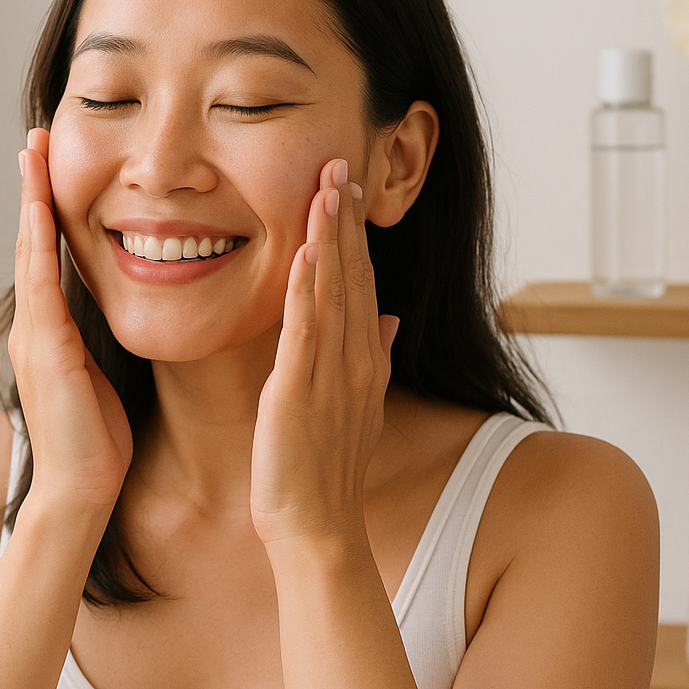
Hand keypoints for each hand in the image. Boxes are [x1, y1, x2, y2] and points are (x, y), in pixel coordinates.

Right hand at [9, 128, 133, 512]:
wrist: (80, 492)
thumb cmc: (98, 443)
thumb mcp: (101, 377)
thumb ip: (99, 343)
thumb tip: (122, 314)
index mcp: (53, 332)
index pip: (50, 256)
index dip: (49, 208)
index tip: (52, 164)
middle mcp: (36, 327)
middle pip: (32, 242)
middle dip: (33, 188)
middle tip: (34, 137)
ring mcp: (35, 337)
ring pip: (30, 253)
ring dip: (31, 200)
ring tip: (32, 153)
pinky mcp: (46, 352)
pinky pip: (42, 287)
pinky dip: (39, 246)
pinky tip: (40, 211)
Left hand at [250, 159, 400, 545]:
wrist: (319, 526)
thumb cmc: (327, 470)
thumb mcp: (358, 406)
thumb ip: (373, 357)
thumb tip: (389, 316)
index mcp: (365, 359)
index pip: (362, 281)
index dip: (354, 232)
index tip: (346, 187)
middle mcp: (356, 359)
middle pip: (353, 274)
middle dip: (346, 218)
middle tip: (340, 162)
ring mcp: (331, 375)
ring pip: (333, 291)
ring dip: (328, 237)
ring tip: (325, 187)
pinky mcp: (298, 393)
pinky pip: (304, 332)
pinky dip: (304, 290)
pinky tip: (302, 253)